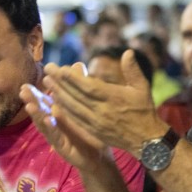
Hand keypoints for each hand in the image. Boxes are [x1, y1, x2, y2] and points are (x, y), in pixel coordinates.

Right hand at [19, 83, 112, 173]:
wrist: (98, 156)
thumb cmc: (89, 130)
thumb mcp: (85, 106)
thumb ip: (80, 86)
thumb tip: (77, 64)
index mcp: (57, 113)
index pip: (44, 100)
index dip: (36, 93)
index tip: (26, 83)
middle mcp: (54, 123)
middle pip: (40, 110)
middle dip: (31, 101)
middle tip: (23, 90)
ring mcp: (56, 135)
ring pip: (44, 123)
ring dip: (36, 114)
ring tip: (29, 105)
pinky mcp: (62, 146)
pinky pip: (55, 135)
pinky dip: (51, 127)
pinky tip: (48, 119)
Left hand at [43, 52, 166, 153]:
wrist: (146, 140)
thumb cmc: (144, 111)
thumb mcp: (142, 88)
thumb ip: (133, 70)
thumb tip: (128, 52)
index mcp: (114, 98)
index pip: (89, 87)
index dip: (73, 78)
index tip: (60, 68)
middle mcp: (103, 111)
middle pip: (76, 96)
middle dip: (60, 82)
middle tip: (47, 68)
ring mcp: (96, 123)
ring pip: (73, 108)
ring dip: (58, 94)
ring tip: (46, 82)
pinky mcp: (93, 131)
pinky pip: (75, 119)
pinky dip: (64, 109)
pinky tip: (54, 101)